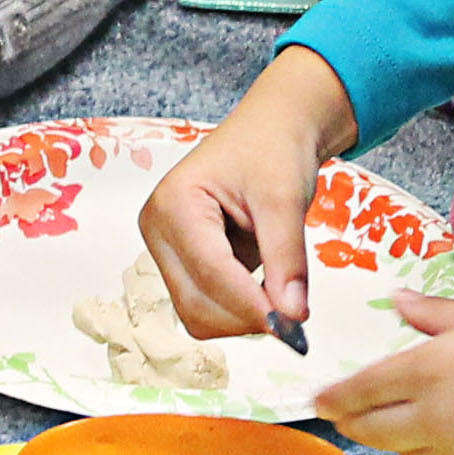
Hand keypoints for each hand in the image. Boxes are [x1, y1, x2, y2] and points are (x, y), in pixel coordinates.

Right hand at [139, 47, 359, 336]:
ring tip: (283, 292)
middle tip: (295, 318)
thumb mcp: (286, 199)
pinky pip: (205, 304)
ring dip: (242, 315)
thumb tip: (293, 316)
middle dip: (246, 316)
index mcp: (174, 203)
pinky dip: (239, 308)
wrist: (273, 129)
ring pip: (197, 313)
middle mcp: (158, 229)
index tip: (293, 325)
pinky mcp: (181, 262)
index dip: (252, 305)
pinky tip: (267, 287)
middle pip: (196, 304)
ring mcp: (166, 249)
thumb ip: (287, 259)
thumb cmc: (274, 149)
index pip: (209, 274)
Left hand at [314, 295, 453, 454]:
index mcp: (429, 372)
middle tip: (346, 410)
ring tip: (407, 415)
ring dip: (396, 438)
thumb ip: (438, 316)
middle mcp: (434, 421)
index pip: (360, 391)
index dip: (332, 396)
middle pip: (371, 433)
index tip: (316, 397)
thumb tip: (399, 305)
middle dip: (352, 422)